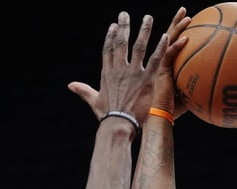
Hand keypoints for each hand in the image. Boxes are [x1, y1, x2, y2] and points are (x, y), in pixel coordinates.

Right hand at [68, 9, 185, 123]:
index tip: (113, 25)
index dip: (110, 36)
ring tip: (148, 18)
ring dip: (144, 30)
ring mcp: (133, 73)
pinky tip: (165, 36)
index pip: (108, 49)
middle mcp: (119, 69)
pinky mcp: (147, 79)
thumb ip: (84, 90)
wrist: (119, 125)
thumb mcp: (94, 101)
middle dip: (123, 26)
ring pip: (139, 46)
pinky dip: (161, 47)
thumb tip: (71, 85)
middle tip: (125, 14)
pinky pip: (155, 59)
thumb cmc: (107, 116)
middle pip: (121, 43)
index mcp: (107, 73)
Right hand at [155, 7, 192, 118]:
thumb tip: (216, 85)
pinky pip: (169, 55)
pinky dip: (177, 47)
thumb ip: (198, 87)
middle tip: (185, 11)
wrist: (159, 117)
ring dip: (178, 28)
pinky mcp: (161, 72)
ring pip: (168, 41)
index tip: (188, 23)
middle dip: (177, 23)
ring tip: (187, 17)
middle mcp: (163, 63)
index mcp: (167, 65)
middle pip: (169, 37)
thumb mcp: (188, 95)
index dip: (178, 32)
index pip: (172, 44)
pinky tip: (186, 39)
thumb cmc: (172, 110)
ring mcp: (161, 66)